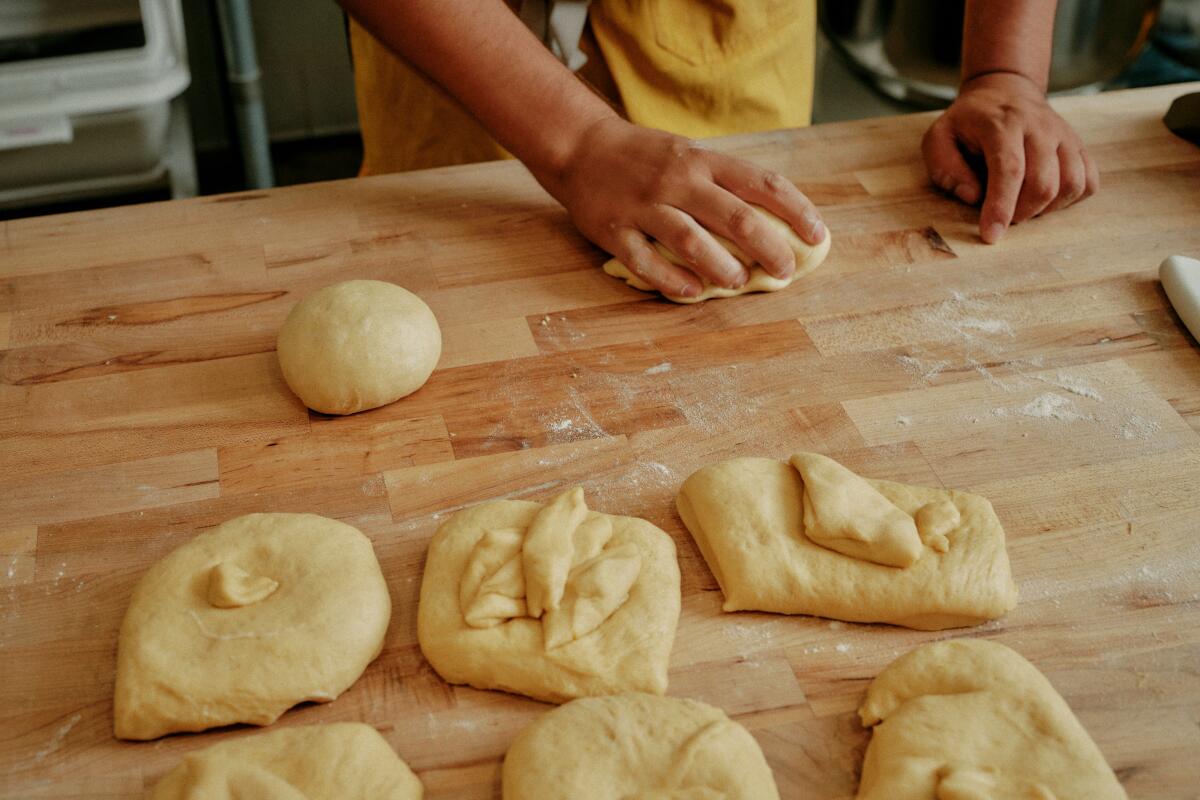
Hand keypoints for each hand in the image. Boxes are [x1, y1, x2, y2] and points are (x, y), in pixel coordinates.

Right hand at [536, 117, 826, 298]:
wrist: (580, 145)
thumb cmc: (644, 157)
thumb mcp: (688, 154)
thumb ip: (723, 183)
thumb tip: (772, 221)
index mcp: (703, 160)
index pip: (762, 183)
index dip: (796, 211)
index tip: (817, 236)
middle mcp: (678, 180)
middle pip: (735, 217)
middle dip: (769, 248)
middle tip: (785, 270)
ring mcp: (644, 206)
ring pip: (692, 241)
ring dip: (722, 267)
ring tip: (738, 283)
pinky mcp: (614, 230)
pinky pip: (646, 261)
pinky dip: (673, 281)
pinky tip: (693, 292)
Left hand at [922, 72, 1098, 243]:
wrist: (1006, 89)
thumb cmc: (968, 122)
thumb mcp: (939, 137)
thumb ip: (946, 167)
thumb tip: (973, 196)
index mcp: (1002, 124)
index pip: (1009, 170)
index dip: (1001, 207)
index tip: (991, 235)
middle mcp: (1039, 127)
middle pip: (1044, 183)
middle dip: (1022, 213)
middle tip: (1004, 216)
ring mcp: (1064, 135)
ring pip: (1072, 184)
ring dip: (1047, 209)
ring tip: (1024, 206)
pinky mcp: (1079, 146)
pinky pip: (1089, 182)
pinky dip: (1070, 200)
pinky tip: (1047, 198)